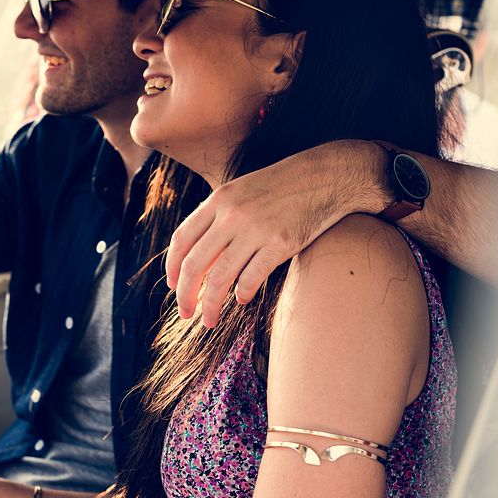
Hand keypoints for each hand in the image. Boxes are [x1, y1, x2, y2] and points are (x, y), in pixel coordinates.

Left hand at [166, 141, 383, 327]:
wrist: (325, 177)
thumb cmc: (281, 187)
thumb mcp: (241, 192)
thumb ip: (217, 219)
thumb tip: (198, 259)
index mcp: (218, 200)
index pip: (181, 240)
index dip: (172, 268)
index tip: (173, 286)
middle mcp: (232, 215)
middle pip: (194, 265)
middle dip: (185, 295)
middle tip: (185, 313)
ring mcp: (256, 230)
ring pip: (219, 278)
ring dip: (210, 305)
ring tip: (210, 320)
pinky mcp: (281, 244)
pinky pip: (251, 278)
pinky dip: (242, 294)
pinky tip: (241, 300)